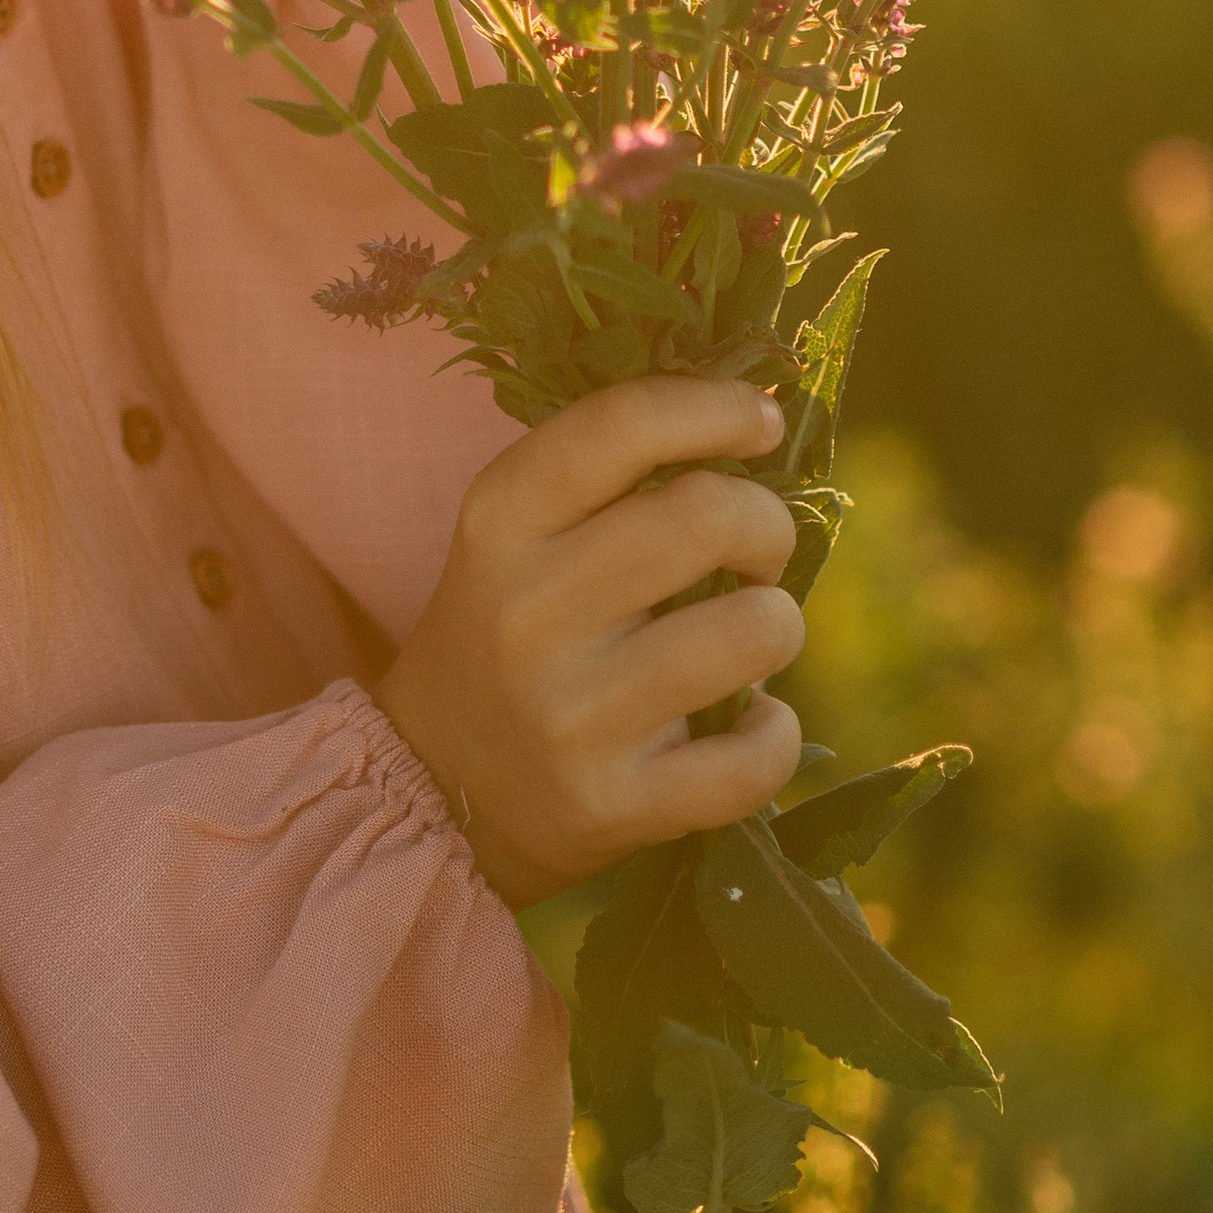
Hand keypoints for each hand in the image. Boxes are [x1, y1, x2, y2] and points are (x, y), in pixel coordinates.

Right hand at [371, 379, 805, 907]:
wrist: (434, 784)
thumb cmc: (503, 629)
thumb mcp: (515, 533)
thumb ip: (608, 474)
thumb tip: (751, 414)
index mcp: (500, 520)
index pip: (622, 425)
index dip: (715, 407)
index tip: (761, 421)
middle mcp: (529, 611)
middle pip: (706, 516)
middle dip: (766, 525)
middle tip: (757, 552)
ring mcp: (571, 716)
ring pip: (750, 633)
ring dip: (778, 624)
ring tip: (748, 636)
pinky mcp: (613, 805)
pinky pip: (752, 759)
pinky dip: (777, 733)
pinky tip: (752, 721)